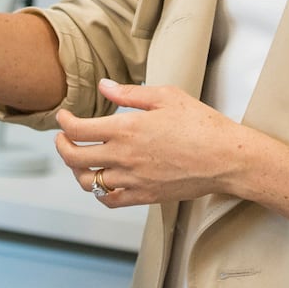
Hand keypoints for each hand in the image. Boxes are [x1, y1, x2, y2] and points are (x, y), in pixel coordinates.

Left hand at [54, 78, 268, 206]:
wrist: (226, 158)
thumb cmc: (200, 123)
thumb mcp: (165, 96)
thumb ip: (128, 93)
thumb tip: (103, 86)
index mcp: (126, 129)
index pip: (77, 130)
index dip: (63, 122)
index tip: (63, 116)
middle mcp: (124, 157)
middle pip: (74, 158)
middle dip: (61, 146)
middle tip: (63, 137)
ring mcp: (133, 180)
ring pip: (88, 183)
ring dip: (77, 171)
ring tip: (79, 159)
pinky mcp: (145, 196)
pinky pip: (110, 201)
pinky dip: (99, 193)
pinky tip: (102, 181)